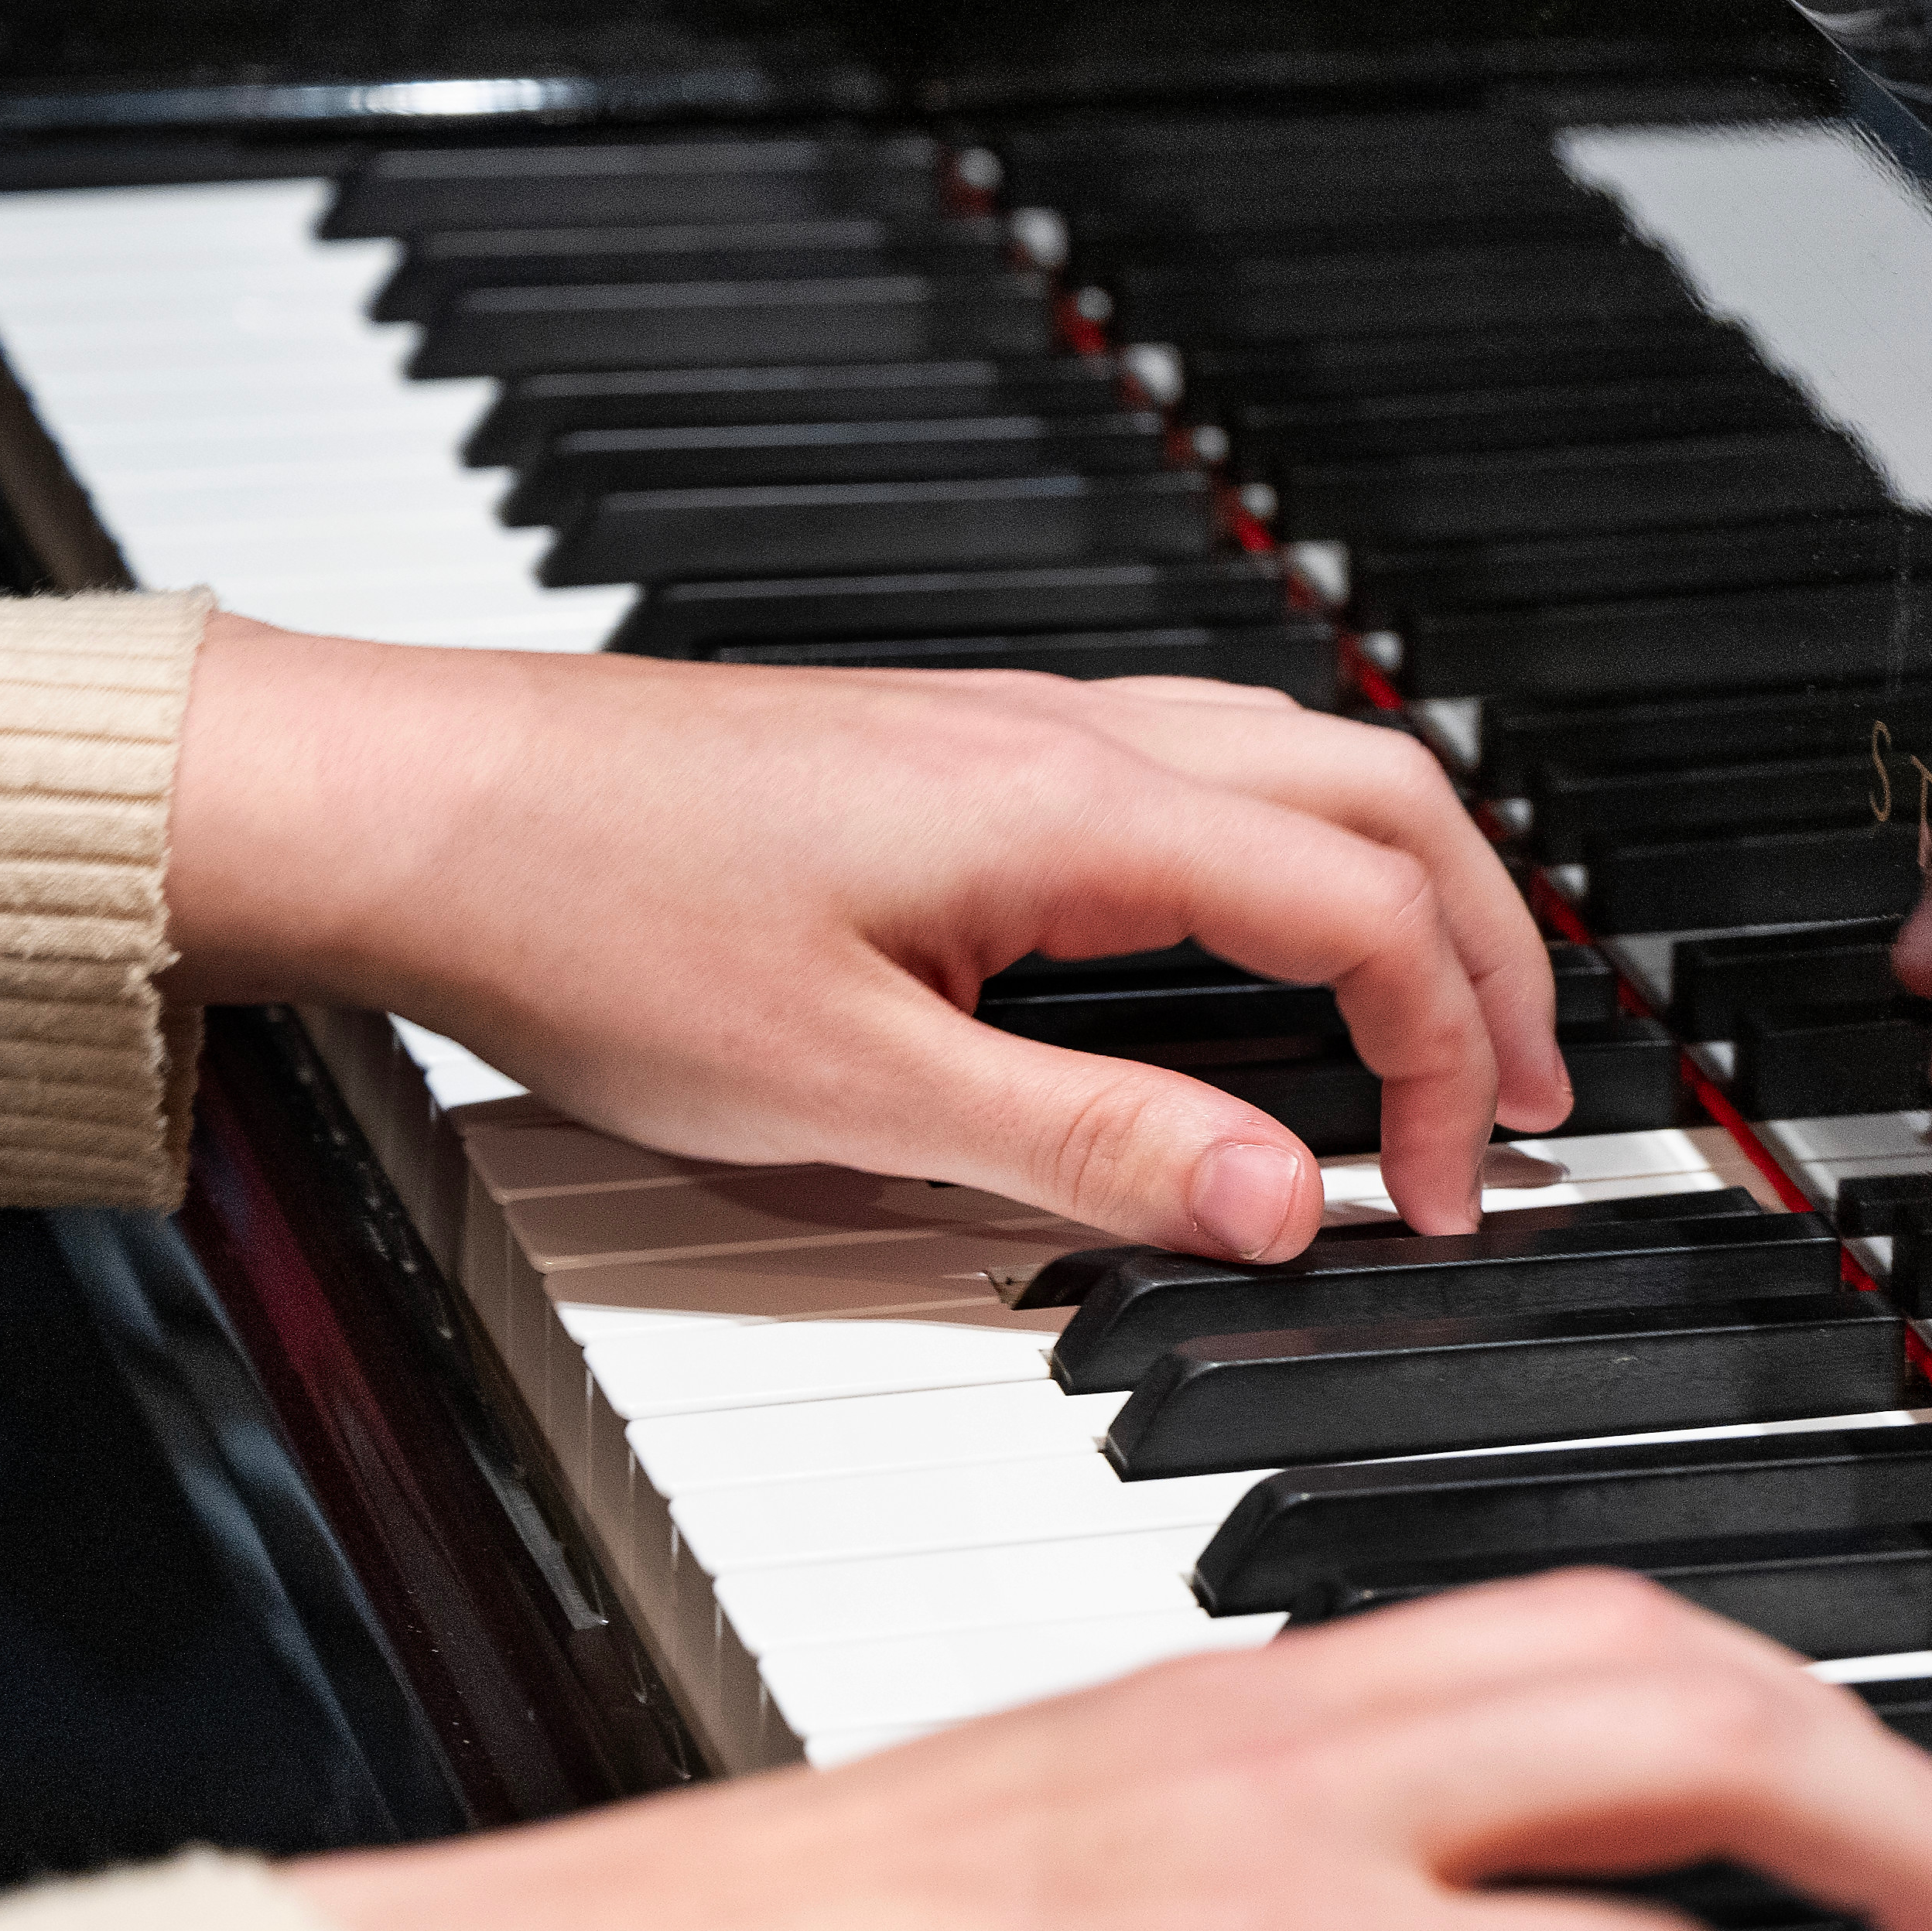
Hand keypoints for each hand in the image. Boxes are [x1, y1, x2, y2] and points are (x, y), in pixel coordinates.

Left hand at [167, 620, 1567, 1246]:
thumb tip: (1271, 1203)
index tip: (1434, 1194)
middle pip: (1385, 803)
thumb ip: (1086, 1149)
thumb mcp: (848, 1092)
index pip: (1364, 915)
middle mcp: (1071, 740)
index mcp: (1077, 811)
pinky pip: (1209, 768)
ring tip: (1440, 1016)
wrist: (406, 805)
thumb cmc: (582, 917)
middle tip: (1525, 1096)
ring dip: (1407, 888)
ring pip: (1306, 763)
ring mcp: (1019, 726)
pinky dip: (1302, 856)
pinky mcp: (961, 747)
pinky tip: (1266, 938)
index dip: (1443, 1064)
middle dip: (1493, 951)